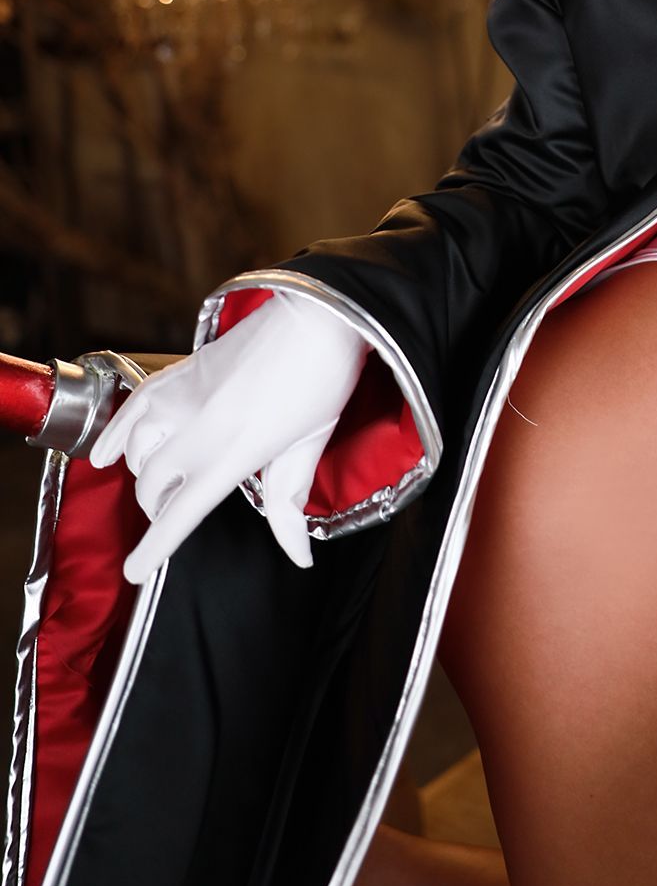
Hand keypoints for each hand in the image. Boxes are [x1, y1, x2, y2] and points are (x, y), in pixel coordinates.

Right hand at [88, 290, 369, 582]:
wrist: (318, 312)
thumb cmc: (321, 379)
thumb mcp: (310, 447)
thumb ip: (290, 506)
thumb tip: (300, 556)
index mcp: (234, 454)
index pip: (181, 515)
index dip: (154, 549)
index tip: (135, 573)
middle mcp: (199, 428)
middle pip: (152, 486)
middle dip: (158, 507)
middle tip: (175, 511)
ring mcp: (184, 396)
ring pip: (137, 449)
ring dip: (144, 471)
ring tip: (162, 479)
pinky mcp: (182, 370)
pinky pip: (132, 408)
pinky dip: (115, 432)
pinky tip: (106, 453)